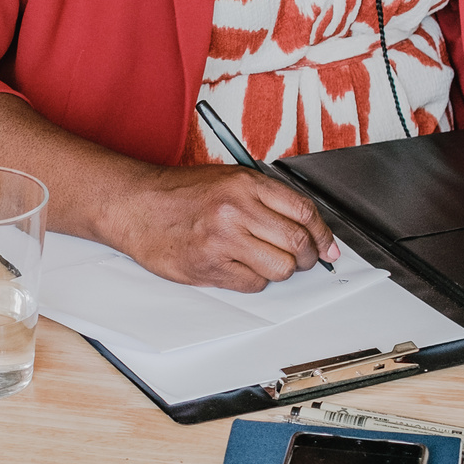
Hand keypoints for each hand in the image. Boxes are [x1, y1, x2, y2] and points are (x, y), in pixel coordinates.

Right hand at [103, 165, 339, 291]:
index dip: (322, 234)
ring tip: (270, 263)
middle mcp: (236, 210)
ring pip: (281, 268)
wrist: (135, 205)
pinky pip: (254, 283)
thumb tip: (306, 228)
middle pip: (297, 243)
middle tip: (306, 260)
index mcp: (245, 184)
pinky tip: (243, 268)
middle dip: (309, 257)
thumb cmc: (180, 193)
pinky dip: (256, 280)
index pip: (303, 211)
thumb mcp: (227, 179)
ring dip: (282, 271)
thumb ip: (266, 198)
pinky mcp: (208, 266)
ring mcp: (222, 240)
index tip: (328, 247)